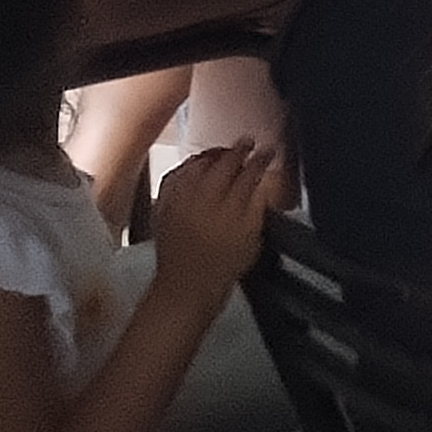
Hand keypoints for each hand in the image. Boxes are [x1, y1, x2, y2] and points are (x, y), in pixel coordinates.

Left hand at [148, 142, 289, 290]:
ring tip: (223, 151)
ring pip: (195, 166)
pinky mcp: (162, 207)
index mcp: (228, 206)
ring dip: (211, 155)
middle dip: (237, 151)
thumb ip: (257, 205)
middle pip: (221, 164)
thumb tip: (262, 181)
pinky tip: (193, 167)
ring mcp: (178, 201)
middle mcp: (201, 198)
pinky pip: (174, 177)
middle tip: (249, 143)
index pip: (248, 172)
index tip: (269, 151)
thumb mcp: (252, 238)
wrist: (187, 288)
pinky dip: (186, 167)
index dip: (260, 159)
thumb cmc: (224, 267)